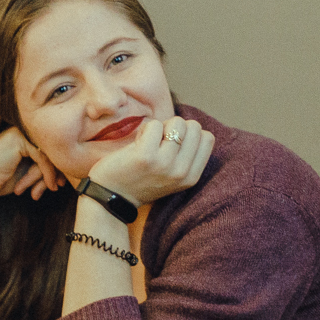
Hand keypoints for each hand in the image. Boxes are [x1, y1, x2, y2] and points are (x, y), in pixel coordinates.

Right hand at [0, 127, 63, 216]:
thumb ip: (42, 166)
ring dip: (49, 174)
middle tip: (59, 185)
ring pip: (47, 153)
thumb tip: (66, 168)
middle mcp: (20, 130)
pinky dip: (48, 173)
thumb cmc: (0, 181)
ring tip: (52, 188)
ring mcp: (18, 132)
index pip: (46, 148)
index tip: (59, 182)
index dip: (55, 165)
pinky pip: (42, 156)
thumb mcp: (27, 172)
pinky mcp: (18, 139)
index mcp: (22, 135)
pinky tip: (49, 185)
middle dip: (55, 169)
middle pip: (48, 148)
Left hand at [83, 116, 212, 207]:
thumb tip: (192, 126)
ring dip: (161, 127)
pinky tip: (137, 145)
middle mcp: (182, 172)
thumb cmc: (141, 178)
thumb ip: (186, 155)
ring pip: (177, 122)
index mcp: (191, 177)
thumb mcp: (173, 175)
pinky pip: (155, 124)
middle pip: (194, 127)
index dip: (189, 134)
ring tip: (149, 144)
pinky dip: (146, 129)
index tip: (173, 145)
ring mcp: (165, 164)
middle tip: (160, 143)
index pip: (207, 138)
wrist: (111, 196)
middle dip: (176, 128)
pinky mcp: (146, 156)